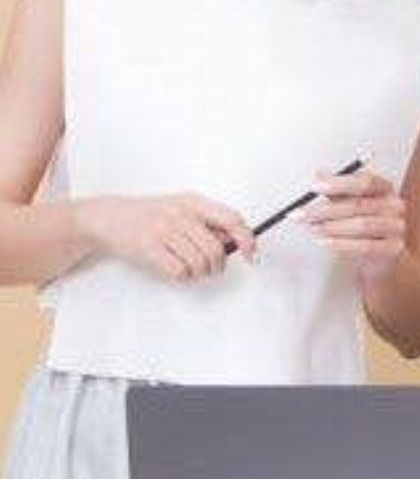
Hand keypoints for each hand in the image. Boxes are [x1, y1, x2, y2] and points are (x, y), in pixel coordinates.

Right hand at [76, 194, 254, 280]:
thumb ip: (208, 222)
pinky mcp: (149, 247)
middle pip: (216, 249)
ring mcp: (164, 229)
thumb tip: (236, 241)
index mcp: (194, 202)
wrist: (109, 217)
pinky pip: (179, 271)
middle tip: (211, 269)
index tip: (251, 254)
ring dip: (199, 273)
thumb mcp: (181, 209)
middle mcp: (181, 213)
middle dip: (217, 266)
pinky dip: (182, 276)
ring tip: (190, 269)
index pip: (232, 219)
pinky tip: (174, 269)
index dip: (246, 239)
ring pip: (199, 263)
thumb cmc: (150, 215)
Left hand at [301, 168, 406, 280]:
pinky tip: (326, 242)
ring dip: (332, 227)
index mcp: (384, 188)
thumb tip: (320, 174)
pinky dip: (342, 244)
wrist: (385, 255)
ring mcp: (396, 227)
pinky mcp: (394, 248)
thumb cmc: (367, 226)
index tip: (315, 187)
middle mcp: (394, 206)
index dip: (339, 183)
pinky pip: (366, 246)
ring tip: (313, 228)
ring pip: (362, 225)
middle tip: (303, 214)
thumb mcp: (352, 204)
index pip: (365, 182)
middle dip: (326, 210)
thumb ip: (337, 190)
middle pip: (359, 205)